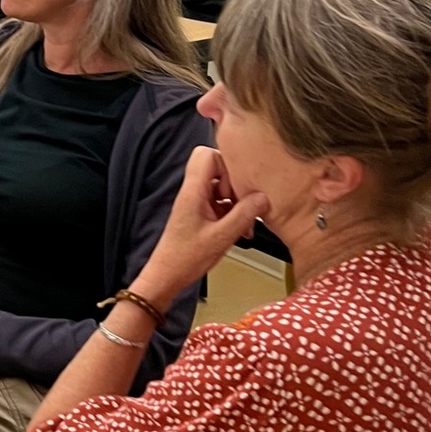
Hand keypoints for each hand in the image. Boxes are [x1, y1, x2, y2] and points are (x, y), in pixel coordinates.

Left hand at [135, 145, 268, 299]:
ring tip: (244, 223)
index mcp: (193, 191)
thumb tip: (262, 198)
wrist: (168, 276)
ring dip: (238, 202)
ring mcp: (197, 203)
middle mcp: (194, 193)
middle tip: (243, 205)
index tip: (240, 182)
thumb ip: (244, 215)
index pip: (208, 155)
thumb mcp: (221, 237)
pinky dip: (234, 213)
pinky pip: (222, 204)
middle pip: (220, 170)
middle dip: (237, 186)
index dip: (228, 164)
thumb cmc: (184, 259)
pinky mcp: (202, 214)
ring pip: (223, 188)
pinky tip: (240, 230)